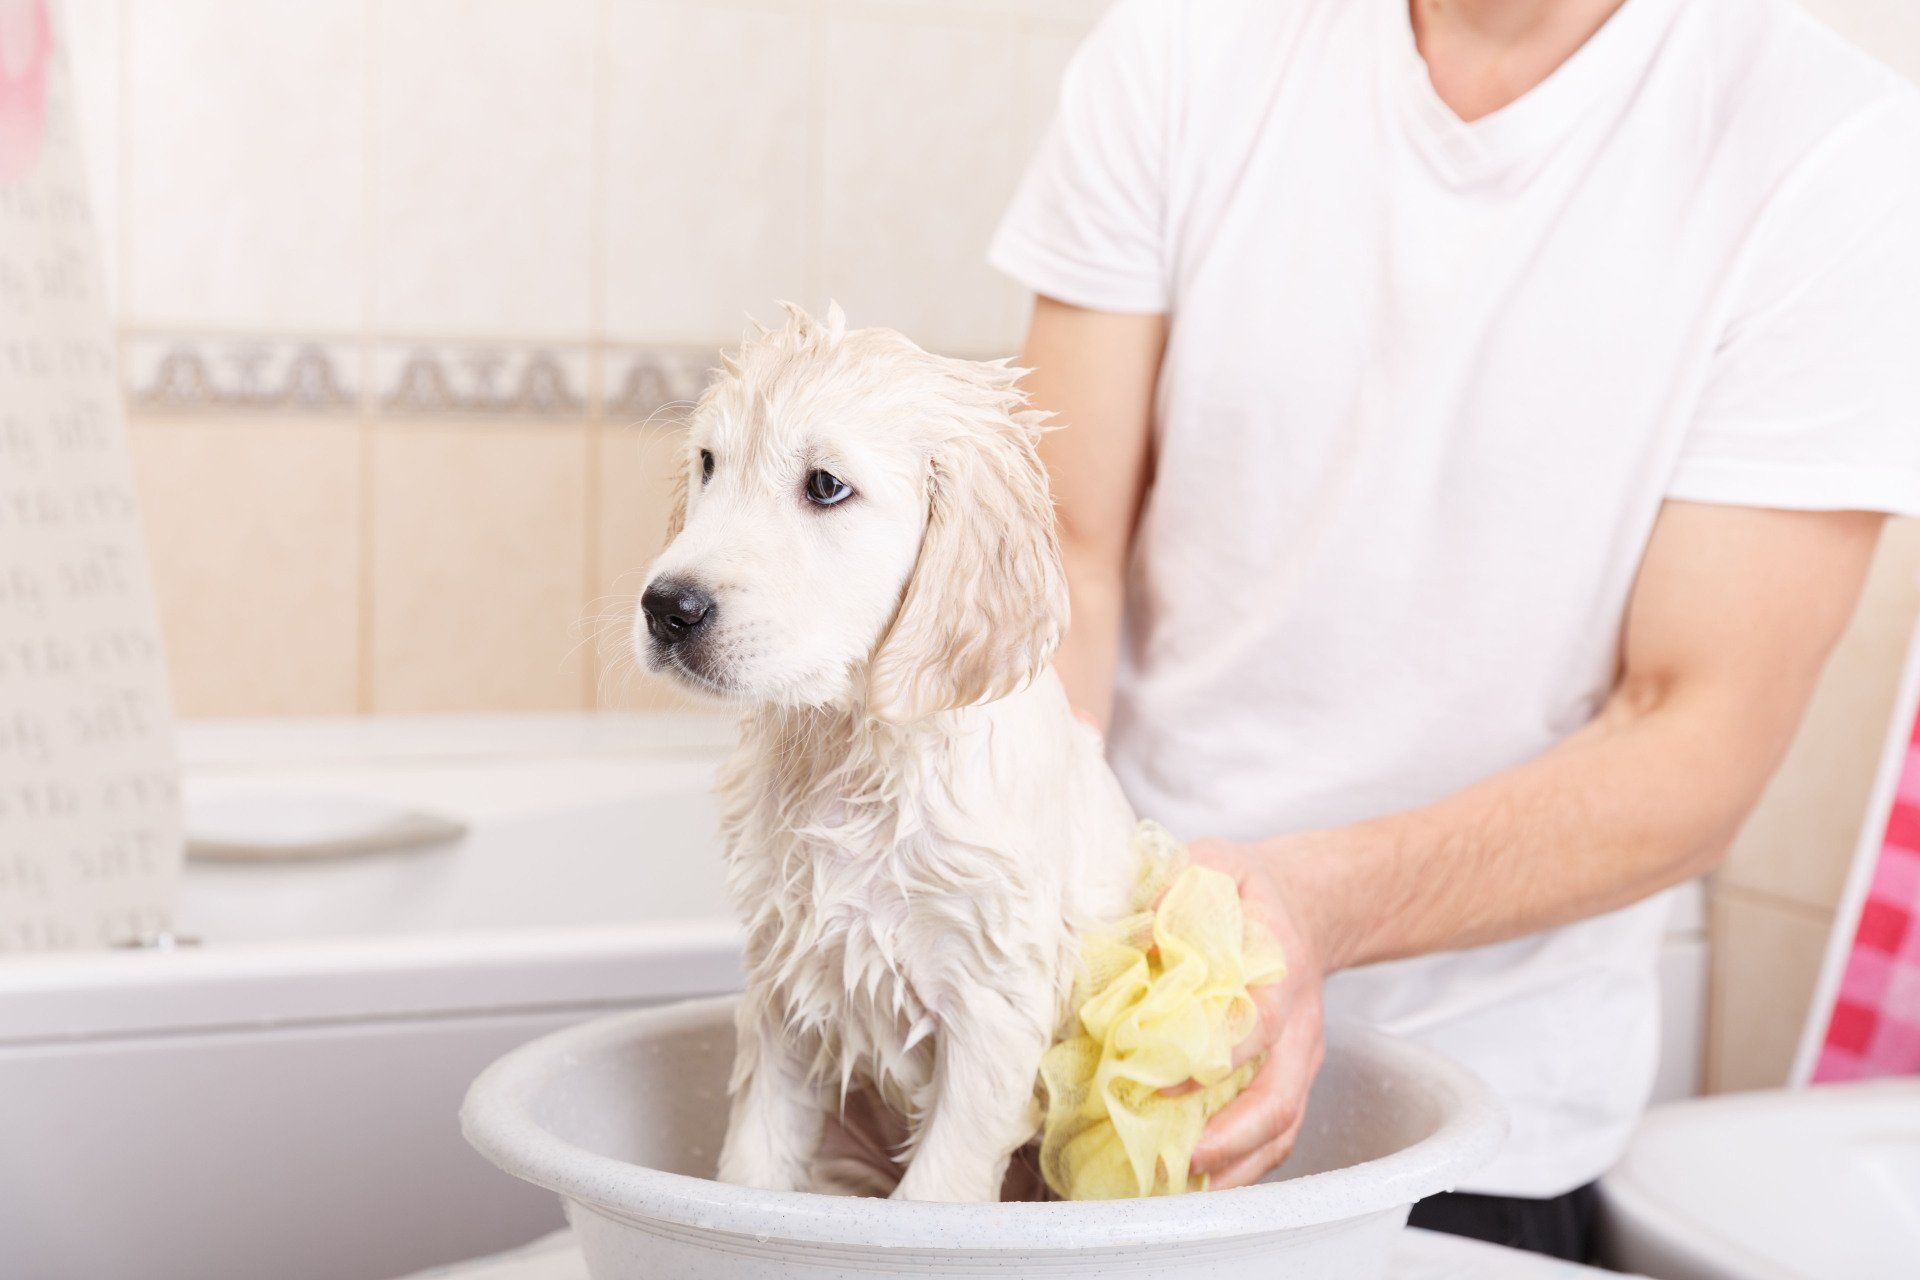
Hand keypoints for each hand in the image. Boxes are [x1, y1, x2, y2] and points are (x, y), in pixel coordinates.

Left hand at [1182, 837, 1327, 1189]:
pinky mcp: (1290, 1078)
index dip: (1214, 1057)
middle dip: (1232, 1139)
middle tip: (1178, 1161)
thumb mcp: (1215, 865)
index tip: (1160, 1080)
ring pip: (1283, 1128)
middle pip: (1280, 1098)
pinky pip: (1277, 1134)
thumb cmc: (1247, 889)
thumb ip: (1175, 887)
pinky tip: (1196, 1185)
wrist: (1304, 904)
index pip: (1257, 1025)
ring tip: (1180, 1189)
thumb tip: (1130, 931)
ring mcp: (1300, 1059)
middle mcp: (1299, 1027)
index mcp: (1281, 972)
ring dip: (1236, 1167)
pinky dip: (1243, 1166)